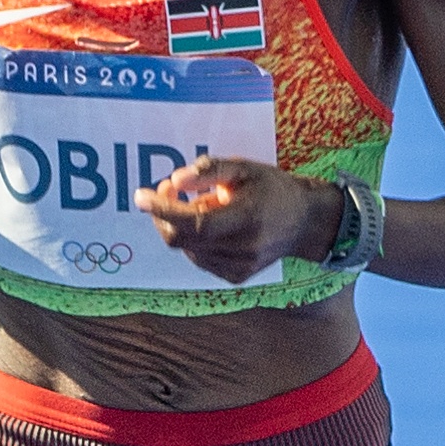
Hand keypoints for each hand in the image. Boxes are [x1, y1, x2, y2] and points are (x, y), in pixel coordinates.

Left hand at [142, 155, 318, 282]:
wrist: (304, 221)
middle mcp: (243, 249)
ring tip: (208, 204)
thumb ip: (207, 171)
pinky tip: (215, 225)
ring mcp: (239, 268)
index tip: (141, 196)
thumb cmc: (271, 188)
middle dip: (164, 215)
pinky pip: (199, 258)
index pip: (194, 223)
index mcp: (248, 219)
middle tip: (167, 190)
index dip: (163, 210)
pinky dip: (196, 240)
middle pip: (182, 239)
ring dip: (183, 226)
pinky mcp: (236, 277)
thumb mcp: (243, 168)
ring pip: (187, 249)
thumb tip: (173, 181)